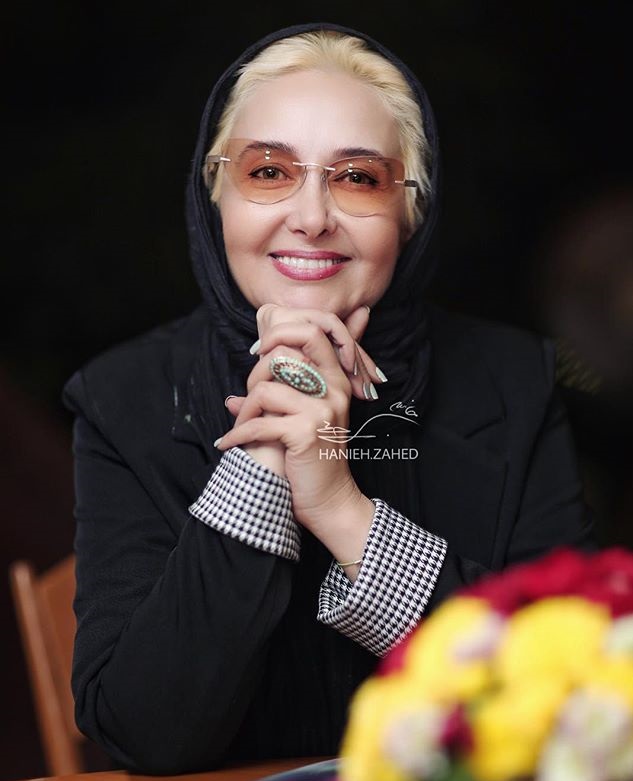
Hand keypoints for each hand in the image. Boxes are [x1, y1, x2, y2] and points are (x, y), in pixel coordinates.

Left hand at [217, 311, 377, 567]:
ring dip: (244, 410)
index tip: (258, 356)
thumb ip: (272, 406)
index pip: (311, 333)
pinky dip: (237, 435)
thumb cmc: (312, 460)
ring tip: (239, 426)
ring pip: (266, 389)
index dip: (279, 335)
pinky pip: (259, 423)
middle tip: (247, 393)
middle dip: (256, 370)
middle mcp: (334, 389)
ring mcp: (322, 410)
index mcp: (336, 380)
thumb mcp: (298, 424)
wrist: (329, 500)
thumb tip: (229, 398)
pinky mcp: (306, 432)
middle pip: (285, 353)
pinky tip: (227, 444)